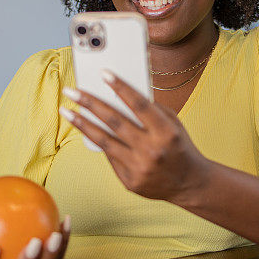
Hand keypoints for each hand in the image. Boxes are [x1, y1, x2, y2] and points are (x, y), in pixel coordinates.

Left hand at [59, 70, 209, 202]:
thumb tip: (119, 94)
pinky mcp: (130, 182)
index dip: (121, 88)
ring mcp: (139, 168)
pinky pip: (110, 158)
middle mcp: (152, 150)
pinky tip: (87, 130)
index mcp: (166, 132)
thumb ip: (151, 110)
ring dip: (82, 124)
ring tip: (66, 110)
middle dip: (90, 104)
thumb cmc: (180, 147)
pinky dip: (99, 143)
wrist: (191, 184)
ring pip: (104, 141)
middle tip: (71, 91)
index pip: (140, 105)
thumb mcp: (173, 124)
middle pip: (115, 122)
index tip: (103, 73)